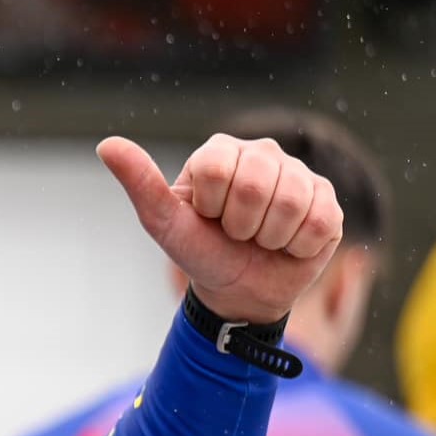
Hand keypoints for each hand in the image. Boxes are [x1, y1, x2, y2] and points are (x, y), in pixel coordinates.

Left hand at [99, 133, 342, 325]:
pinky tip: (288, 244)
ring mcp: (300, 174)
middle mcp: (263, 153)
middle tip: (236, 233)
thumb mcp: (163, 222)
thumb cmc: (200, 251)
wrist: (239, 290)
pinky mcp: (328, 202)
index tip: (208, 217)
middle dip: (240, 225)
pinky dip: (297, 247)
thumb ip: (140, 182)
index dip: (210, 205)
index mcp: (221, 151)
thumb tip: (106, 145)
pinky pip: (319, 222)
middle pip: (254, 185)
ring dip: (269, 237)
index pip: (216, 169)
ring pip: (291, 203)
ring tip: (261, 239)